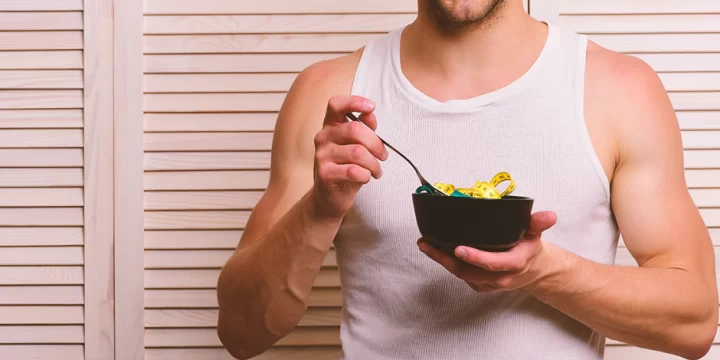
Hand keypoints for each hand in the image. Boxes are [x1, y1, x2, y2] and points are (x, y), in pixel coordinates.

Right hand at [312, 95, 387, 217]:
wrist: (331, 197)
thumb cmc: (346, 168)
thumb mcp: (357, 146)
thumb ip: (364, 129)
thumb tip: (370, 114)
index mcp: (331, 126)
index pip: (336, 104)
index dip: (354, 102)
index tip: (371, 106)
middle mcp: (323, 137)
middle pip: (355, 129)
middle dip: (376, 144)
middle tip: (383, 156)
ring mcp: (322, 155)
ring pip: (358, 152)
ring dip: (374, 164)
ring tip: (376, 171)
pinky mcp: (325, 174)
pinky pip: (353, 171)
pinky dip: (366, 175)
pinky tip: (366, 177)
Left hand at [418, 211, 560, 292]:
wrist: (533, 270)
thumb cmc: (529, 247)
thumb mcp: (535, 232)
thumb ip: (538, 223)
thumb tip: (549, 216)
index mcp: (515, 263)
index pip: (494, 263)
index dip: (476, 257)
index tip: (459, 248)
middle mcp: (501, 277)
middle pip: (469, 271)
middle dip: (446, 259)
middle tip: (428, 244)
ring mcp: (489, 283)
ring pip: (461, 274)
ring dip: (441, 260)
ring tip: (425, 245)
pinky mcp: (480, 285)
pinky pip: (461, 276)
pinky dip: (447, 264)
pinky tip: (435, 251)